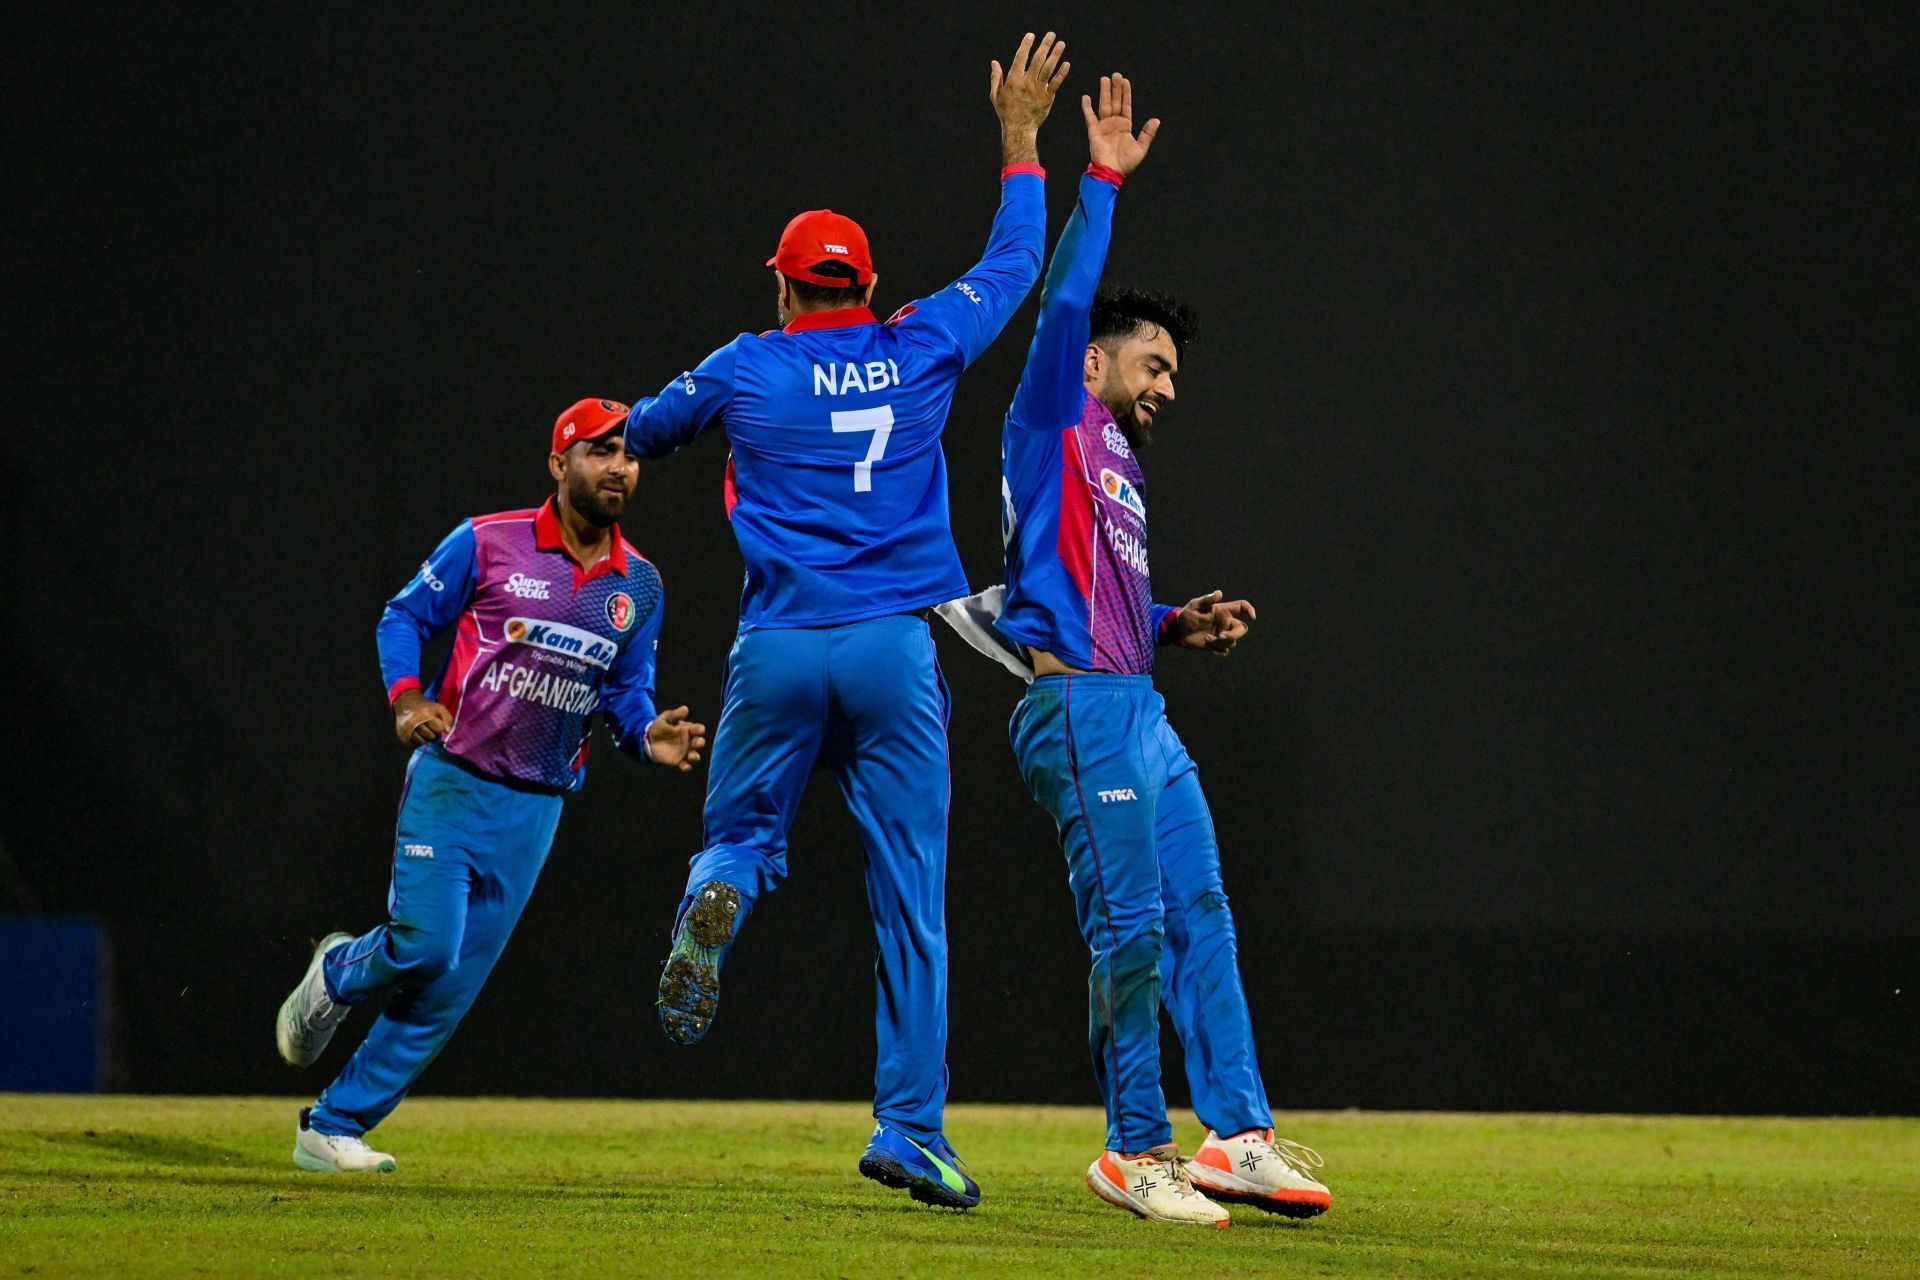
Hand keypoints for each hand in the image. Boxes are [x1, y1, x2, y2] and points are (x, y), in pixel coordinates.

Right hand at [393, 690, 452, 745]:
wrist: (406, 703)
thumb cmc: (426, 707)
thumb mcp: (439, 708)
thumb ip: (447, 718)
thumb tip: (448, 731)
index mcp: (426, 714)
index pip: (439, 729)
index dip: (439, 727)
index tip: (436, 723)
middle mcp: (415, 722)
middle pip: (431, 736)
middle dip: (432, 733)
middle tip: (429, 727)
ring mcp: (407, 729)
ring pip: (422, 742)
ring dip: (424, 738)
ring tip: (423, 731)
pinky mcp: (402, 734)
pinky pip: (413, 745)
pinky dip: (416, 742)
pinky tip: (417, 735)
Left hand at [646, 705, 707, 771]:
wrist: (651, 740)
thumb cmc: (661, 727)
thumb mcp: (666, 718)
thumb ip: (675, 715)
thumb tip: (685, 708)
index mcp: (688, 729)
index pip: (697, 729)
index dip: (699, 729)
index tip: (699, 730)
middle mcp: (689, 741)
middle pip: (699, 742)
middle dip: (700, 742)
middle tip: (698, 742)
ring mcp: (685, 752)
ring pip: (694, 755)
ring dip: (695, 756)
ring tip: (693, 756)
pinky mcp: (679, 761)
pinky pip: (685, 765)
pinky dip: (687, 767)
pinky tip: (686, 766)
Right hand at [990, 31, 1069, 163]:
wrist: (1019, 129)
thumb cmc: (1006, 112)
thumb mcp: (995, 95)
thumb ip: (995, 78)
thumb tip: (994, 62)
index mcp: (1014, 80)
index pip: (1021, 58)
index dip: (1026, 45)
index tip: (1031, 35)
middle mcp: (1027, 82)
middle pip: (1038, 59)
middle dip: (1045, 45)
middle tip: (1051, 34)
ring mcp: (1038, 90)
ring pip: (1048, 69)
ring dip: (1056, 55)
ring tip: (1061, 44)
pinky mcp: (1048, 98)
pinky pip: (1056, 83)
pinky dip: (1061, 73)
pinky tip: (1066, 64)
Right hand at [1082, 72, 1159, 176]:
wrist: (1112, 172)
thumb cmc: (1126, 163)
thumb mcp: (1141, 147)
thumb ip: (1147, 133)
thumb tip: (1156, 120)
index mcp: (1125, 126)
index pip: (1125, 105)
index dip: (1126, 93)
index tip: (1125, 81)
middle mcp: (1114, 123)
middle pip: (1115, 102)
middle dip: (1115, 88)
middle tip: (1115, 74)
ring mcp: (1103, 126)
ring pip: (1104, 105)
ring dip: (1104, 92)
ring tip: (1104, 79)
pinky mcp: (1094, 131)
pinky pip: (1090, 117)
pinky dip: (1087, 107)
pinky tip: (1086, 97)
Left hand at [1171, 590, 1255, 655]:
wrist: (1179, 629)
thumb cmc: (1187, 614)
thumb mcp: (1195, 605)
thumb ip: (1207, 599)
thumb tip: (1219, 593)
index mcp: (1223, 611)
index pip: (1241, 606)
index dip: (1249, 610)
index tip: (1252, 617)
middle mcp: (1225, 622)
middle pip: (1242, 629)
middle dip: (1234, 634)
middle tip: (1221, 636)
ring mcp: (1222, 634)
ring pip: (1233, 642)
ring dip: (1221, 643)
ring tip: (1207, 638)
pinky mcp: (1216, 645)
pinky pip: (1225, 651)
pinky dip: (1218, 650)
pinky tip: (1208, 645)